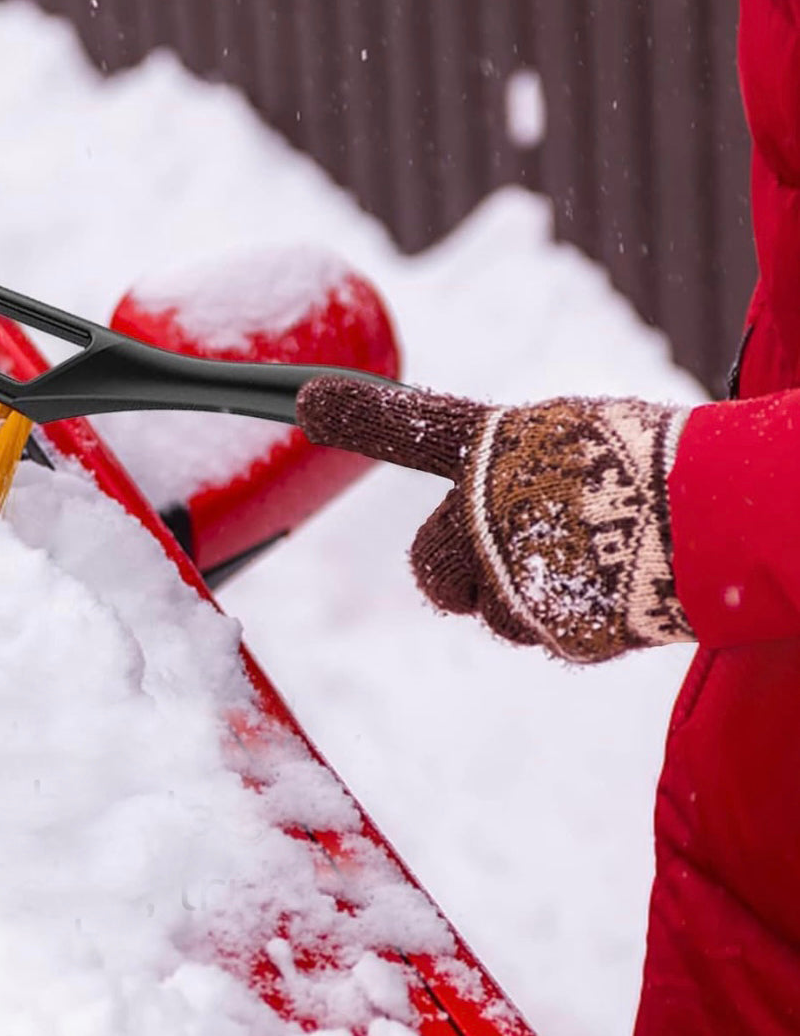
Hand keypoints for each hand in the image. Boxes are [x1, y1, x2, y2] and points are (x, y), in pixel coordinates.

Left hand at [296, 376, 693, 661]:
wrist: (727, 515)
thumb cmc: (656, 467)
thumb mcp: (568, 442)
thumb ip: (508, 470)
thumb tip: (477, 505)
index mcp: (496, 445)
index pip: (413, 425)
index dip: (358, 414)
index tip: (308, 401)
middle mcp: (487, 506)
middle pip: (432, 569)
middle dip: (461, 574)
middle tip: (517, 552)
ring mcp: (514, 569)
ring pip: (490, 611)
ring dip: (524, 598)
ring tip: (592, 559)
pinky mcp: (552, 623)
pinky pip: (545, 634)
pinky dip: (572, 620)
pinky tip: (614, 585)